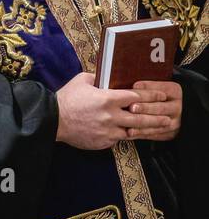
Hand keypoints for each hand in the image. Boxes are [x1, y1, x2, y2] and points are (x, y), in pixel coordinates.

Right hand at [54, 72, 174, 149]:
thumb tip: (108, 75)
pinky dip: (122, 136)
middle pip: (141, 118)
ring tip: (155, 129)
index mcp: (107, 98)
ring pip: (132, 132)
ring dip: (144, 130)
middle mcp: (110, 116)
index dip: (152, 95)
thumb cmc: (65, 99)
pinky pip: (117, 140)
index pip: (137, 96)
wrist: (51, 120)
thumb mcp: (81, 80)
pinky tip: (128, 133)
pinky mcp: (101, 142)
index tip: (162, 95)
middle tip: (167, 117)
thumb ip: (98, 77)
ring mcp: (107, 131)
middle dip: (156, 117)